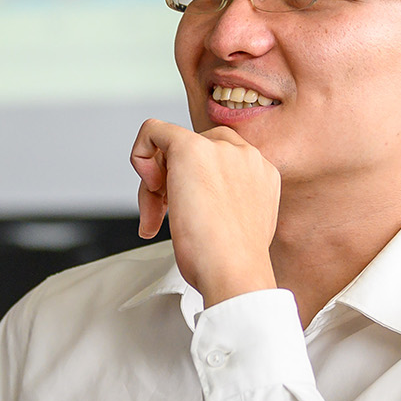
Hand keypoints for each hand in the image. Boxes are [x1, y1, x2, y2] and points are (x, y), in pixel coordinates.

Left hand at [130, 119, 279, 307]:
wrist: (234, 270)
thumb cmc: (230, 263)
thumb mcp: (235, 224)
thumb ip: (223, 202)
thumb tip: (198, 201)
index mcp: (259, 172)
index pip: (217, 158)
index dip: (192, 183)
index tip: (184, 212)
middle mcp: (245, 154)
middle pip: (193, 151)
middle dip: (170, 182)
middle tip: (161, 216)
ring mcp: (220, 148)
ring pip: (170, 149)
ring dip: (154, 185)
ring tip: (156, 219)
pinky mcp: (191, 148)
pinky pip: (153, 130)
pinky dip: (140, 154)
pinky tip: (148, 186)